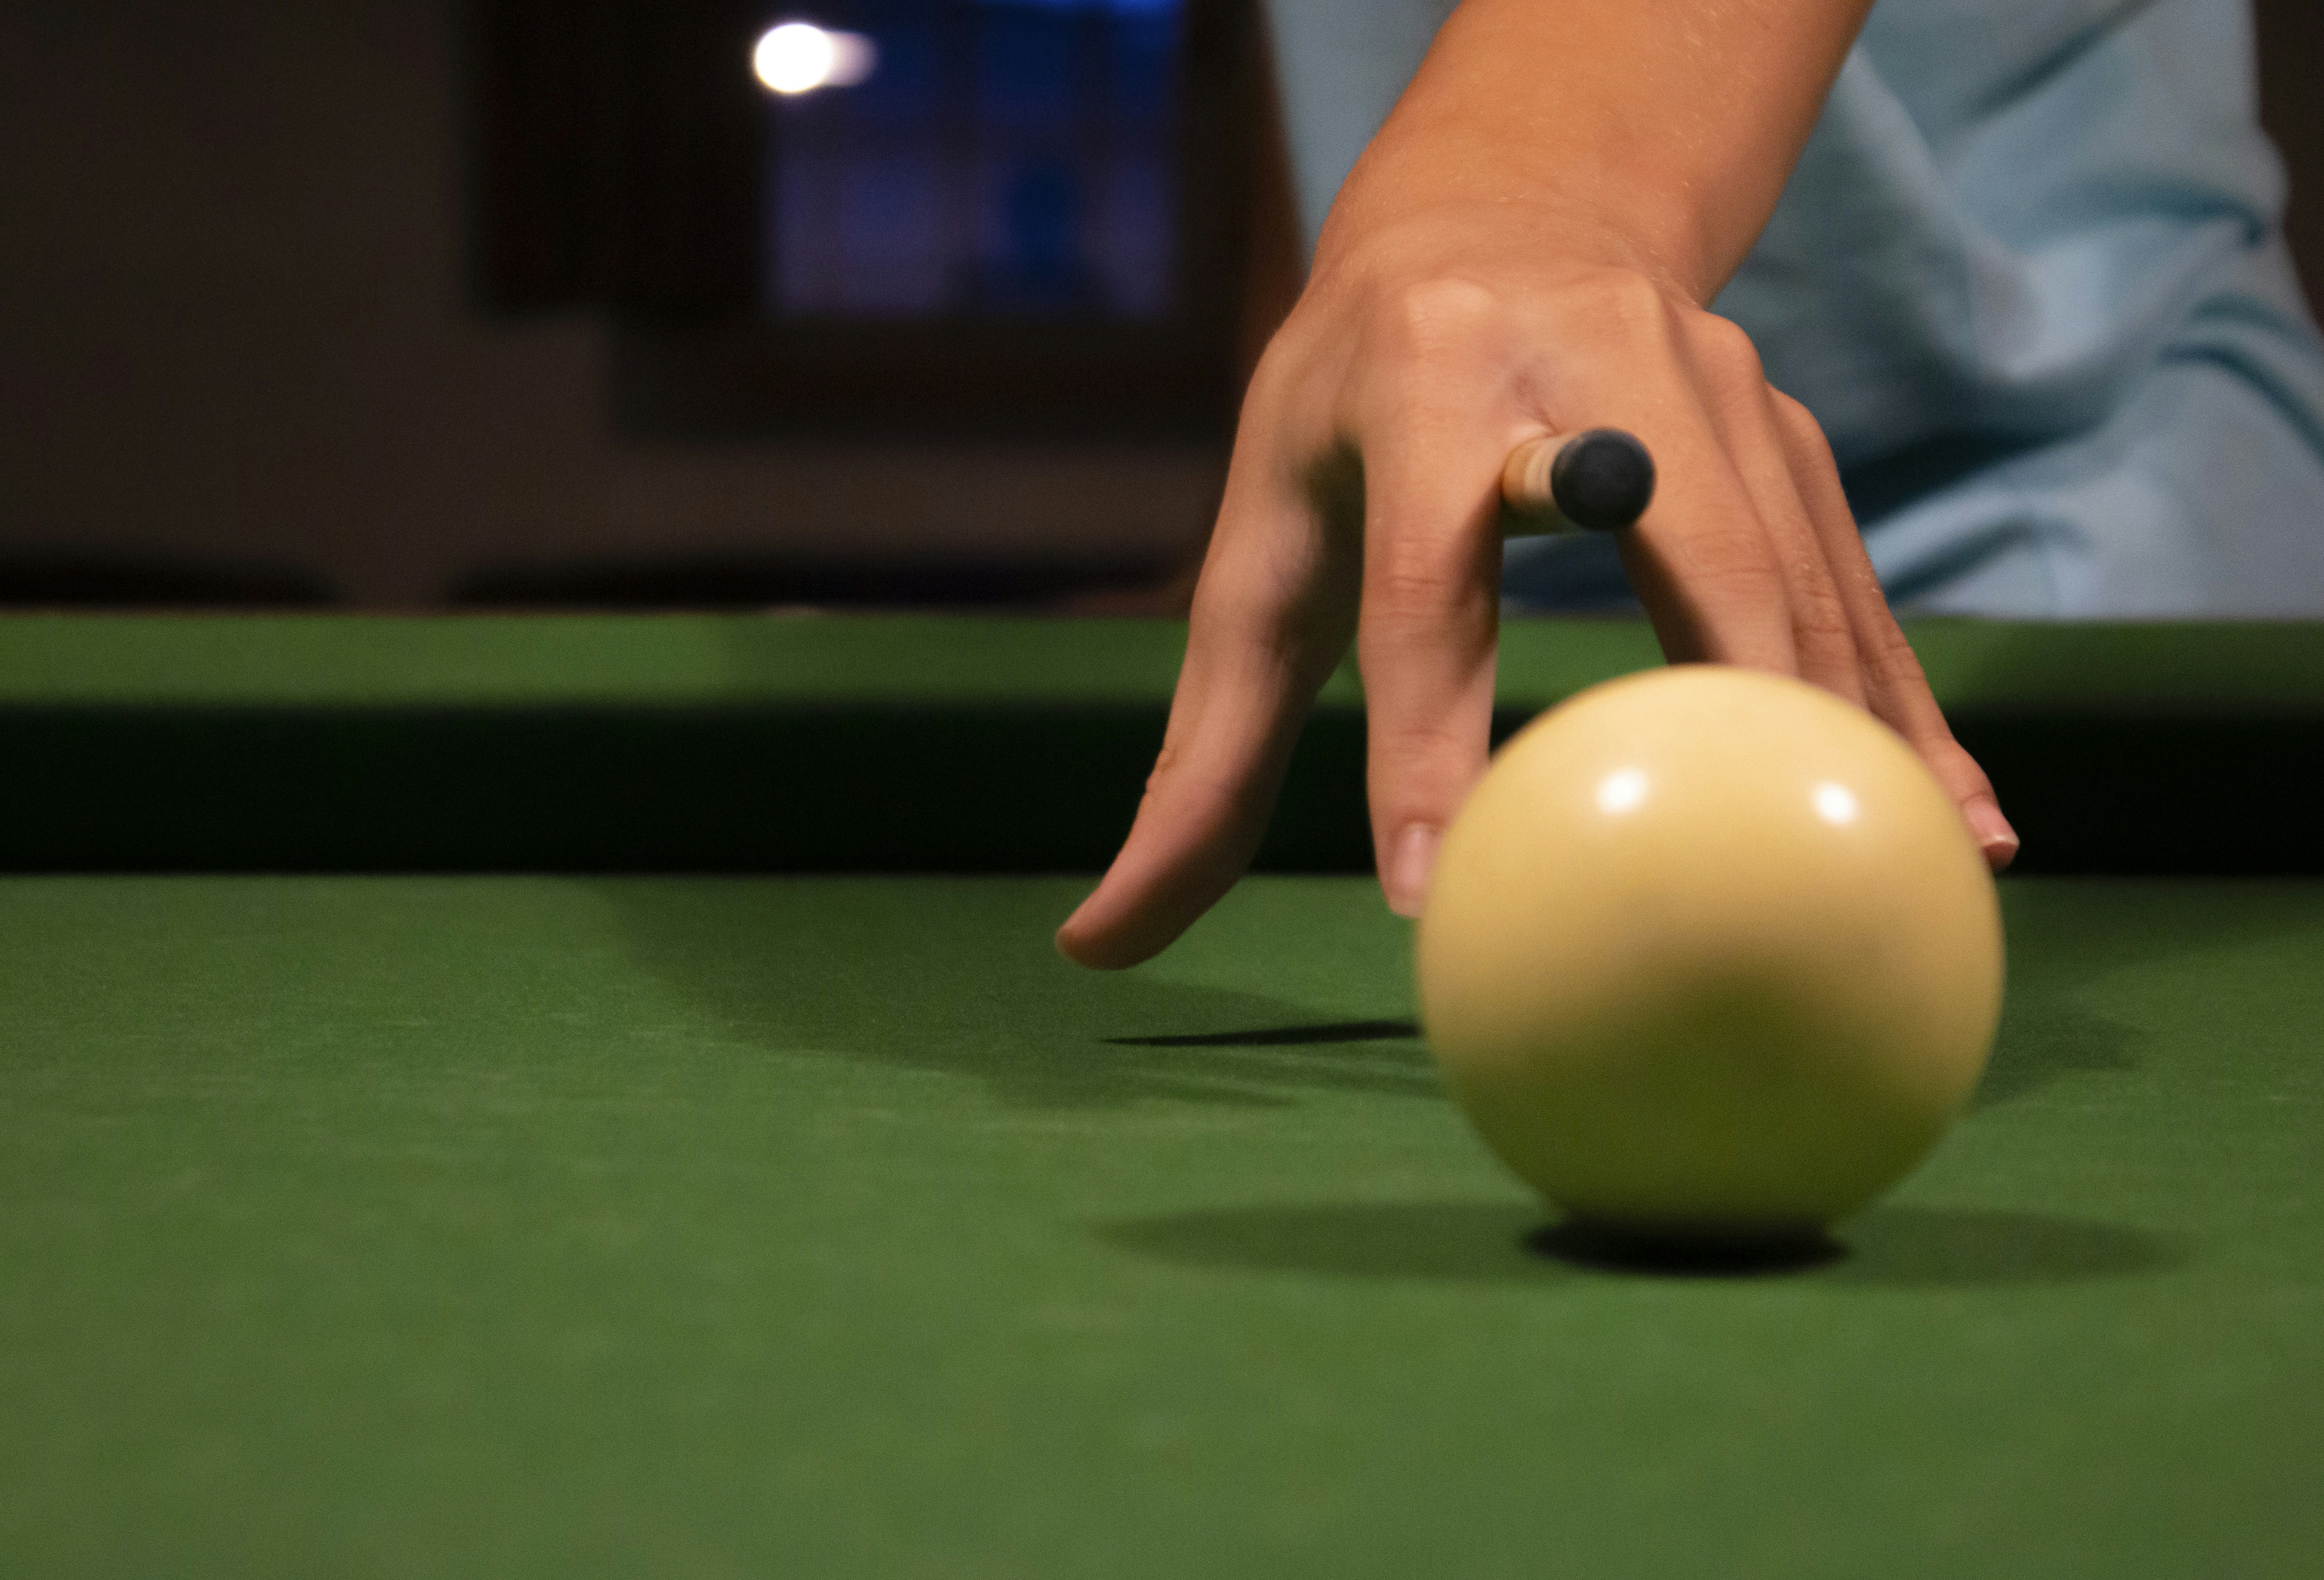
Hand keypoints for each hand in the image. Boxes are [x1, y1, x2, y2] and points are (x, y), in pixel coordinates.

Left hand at [1055, 203, 2017, 970]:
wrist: (1504, 215)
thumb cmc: (1350, 409)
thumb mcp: (1259, 546)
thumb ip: (1198, 756)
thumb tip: (1095, 945)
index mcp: (1420, 390)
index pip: (1422, 586)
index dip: (1424, 735)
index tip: (1427, 884)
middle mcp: (1582, 374)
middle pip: (1676, 543)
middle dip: (1713, 699)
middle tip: (1733, 873)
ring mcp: (1709, 391)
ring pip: (1797, 572)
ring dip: (1852, 725)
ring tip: (1907, 874)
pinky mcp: (1783, 428)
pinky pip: (1853, 585)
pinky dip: (1904, 706)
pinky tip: (1960, 822)